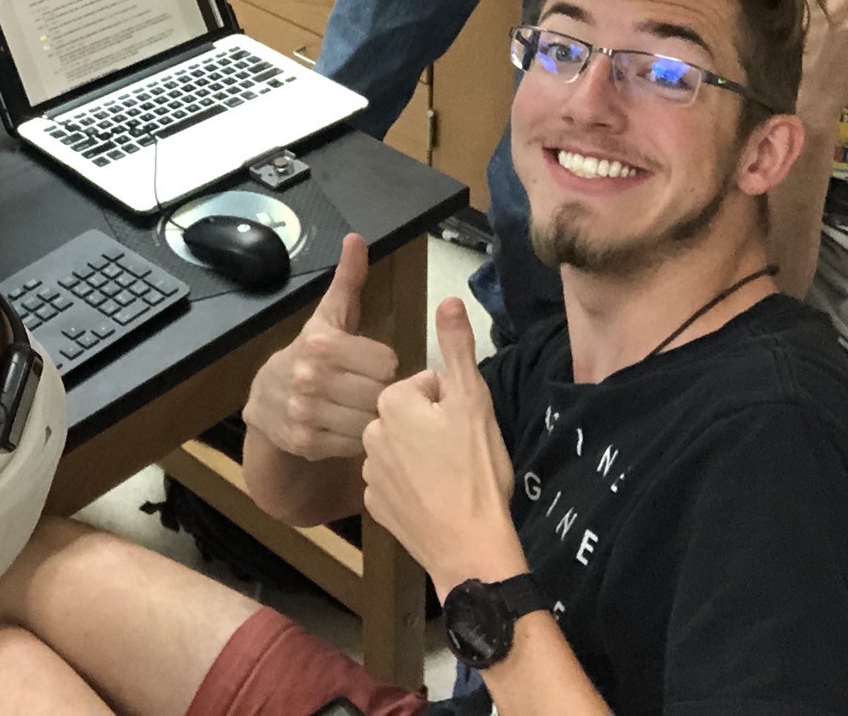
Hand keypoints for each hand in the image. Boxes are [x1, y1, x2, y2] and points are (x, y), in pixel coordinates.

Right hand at [245, 234, 398, 460]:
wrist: (266, 400)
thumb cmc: (312, 353)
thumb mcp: (330, 315)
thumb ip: (348, 279)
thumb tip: (356, 238)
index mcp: (322, 343)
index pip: (387, 362)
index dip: (383, 363)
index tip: (370, 363)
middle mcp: (311, 378)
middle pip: (380, 394)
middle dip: (379, 392)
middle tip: (367, 388)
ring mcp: (307, 413)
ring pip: (370, 422)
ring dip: (370, 417)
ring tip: (358, 406)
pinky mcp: (306, 443)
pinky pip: (355, 445)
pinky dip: (355, 438)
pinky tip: (344, 424)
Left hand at [362, 298, 519, 588]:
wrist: (470, 548)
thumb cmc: (476, 471)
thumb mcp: (474, 400)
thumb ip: (457, 347)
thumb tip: (448, 299)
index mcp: (393, 403)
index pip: (427, 385)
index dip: (453, 403)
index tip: (467, 427)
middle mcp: (371, 434)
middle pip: (412, 416)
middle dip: (436, 427)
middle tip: (463, 452)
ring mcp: (371, 473)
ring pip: (404, 448)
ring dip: (424, 456)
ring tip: (453, 477)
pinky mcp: (375, 507)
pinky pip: (397, 483)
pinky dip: (414, 488)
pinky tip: (437, 500)